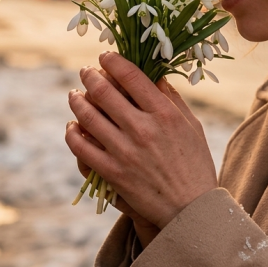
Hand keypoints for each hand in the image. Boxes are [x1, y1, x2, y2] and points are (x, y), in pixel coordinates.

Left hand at [65, 52, 217, 229]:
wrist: (191, 210)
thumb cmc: (195, 165)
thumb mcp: (192, 126)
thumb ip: (171, 99)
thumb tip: (153, 74)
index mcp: (164, 114)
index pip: (131, 77)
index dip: (113, 61)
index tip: (105, 56)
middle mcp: (143, 129)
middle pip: (104, 92)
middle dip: (90, 76)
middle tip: (85, 71)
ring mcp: (125, 152)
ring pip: (88, 116)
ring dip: (76, 100)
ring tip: (74, 95)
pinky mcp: (112, 173)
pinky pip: (81, 148)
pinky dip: (72, 133)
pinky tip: (72, 126)